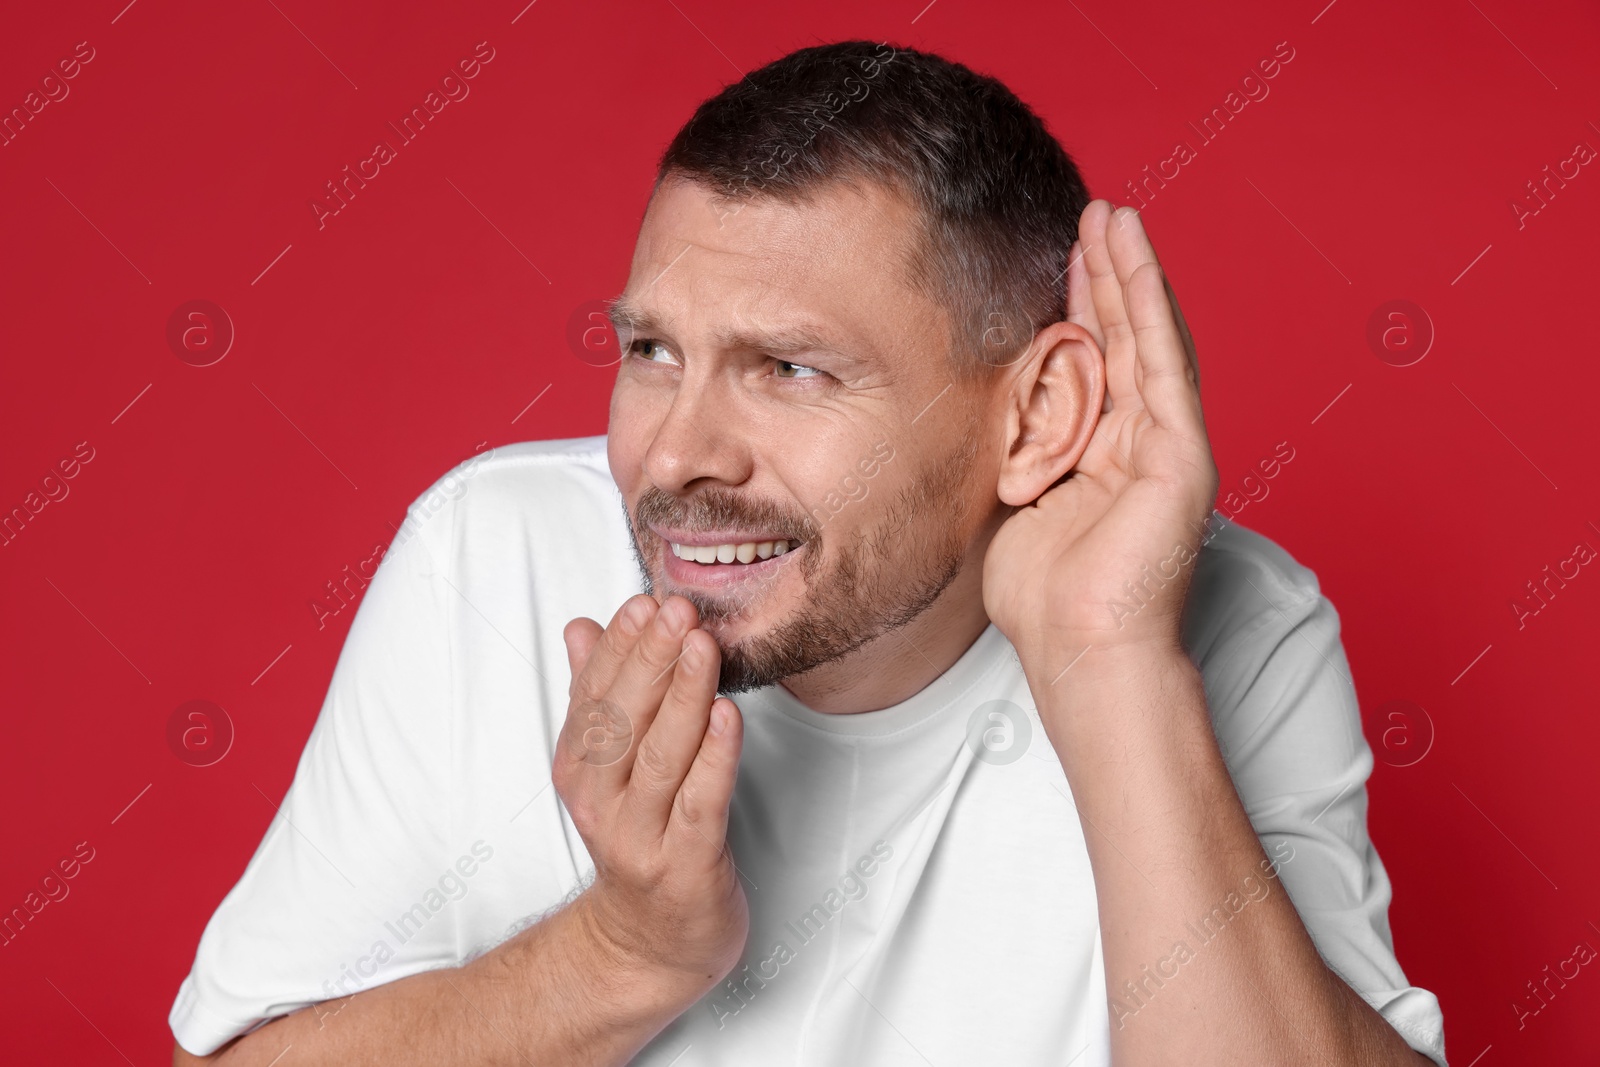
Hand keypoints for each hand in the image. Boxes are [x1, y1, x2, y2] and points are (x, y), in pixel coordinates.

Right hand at [555, 594, 748, 995]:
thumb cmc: (642, 835)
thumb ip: (596, 694)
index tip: (643, 601)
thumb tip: (582, 626)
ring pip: (662, 756)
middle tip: (679, 611)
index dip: (619, 647)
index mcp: (580, 770)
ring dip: (683, 696)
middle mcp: (601, 803)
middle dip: (651, 660)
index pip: (594, 696)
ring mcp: (642, 837)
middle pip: (623, 722)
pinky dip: (715, 757)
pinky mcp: (687, 865)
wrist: (654, 939)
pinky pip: (701, 803)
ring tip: (703, 646)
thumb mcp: (608, 765)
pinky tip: (728, 715)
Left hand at [982, 201, 1218, 669]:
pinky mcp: (1183, 453)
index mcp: (1108, 456)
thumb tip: (995, 420)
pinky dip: (1147, 304)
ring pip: (1149, 338)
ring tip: (1113, 215)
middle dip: (1107, 275)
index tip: (1063, 258)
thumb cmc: (1046, 599)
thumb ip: (1021, 454)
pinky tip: (1132, 258)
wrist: (1081, 649)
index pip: (1097, 364)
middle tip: (1092, 215)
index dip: (1082, 308)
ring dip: (1130, 273)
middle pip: (1126, 340)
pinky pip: (1161, 362)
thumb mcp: (1019, 505)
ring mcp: (1169, 446)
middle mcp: (1144, 444)